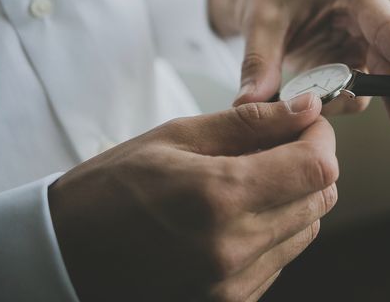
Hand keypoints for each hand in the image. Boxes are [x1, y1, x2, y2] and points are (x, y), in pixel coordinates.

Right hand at [48, 93, 336, 301]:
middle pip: (321, 197)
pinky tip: (241, 211)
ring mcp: (234, 283)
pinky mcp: (231, 301)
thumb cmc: (114, 187)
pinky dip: (276, 226)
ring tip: (254, 178)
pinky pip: (282, 256)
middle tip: (279, 143)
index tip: (305, 123)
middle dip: (311, 162)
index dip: (321, 138)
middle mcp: (235, 248)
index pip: (316, 167)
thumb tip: (306, 107)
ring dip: (295, 195)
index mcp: (220, 197)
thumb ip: (250, 123)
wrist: (68, 254)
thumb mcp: (177, 137)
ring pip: (308, 227)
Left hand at [210, 0, 389, 141]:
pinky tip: (311, 103)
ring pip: (374, 85)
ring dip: (348, 102)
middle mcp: (367, 23)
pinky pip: (350, 93)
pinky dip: (332, 104)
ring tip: (313, 104)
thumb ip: (259, 61)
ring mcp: (360, 47)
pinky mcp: (348, 67)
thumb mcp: (261, 19)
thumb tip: (250, 105)